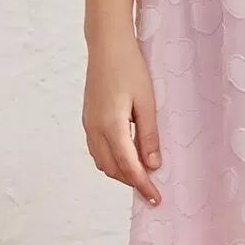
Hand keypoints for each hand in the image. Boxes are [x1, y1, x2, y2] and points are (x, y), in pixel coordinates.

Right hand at [83, 43, 162, 204]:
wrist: (106, 45)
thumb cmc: (130, 68)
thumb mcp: (147, 102)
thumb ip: (148, 136)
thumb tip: (152, 165)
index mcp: (111, 126)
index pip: (128, 166)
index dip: (142, 186)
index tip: (156, 199)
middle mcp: (95, 129)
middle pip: (112, 169)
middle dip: (131, 182)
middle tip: (152, 189)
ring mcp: (88, 124)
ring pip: (102, 161)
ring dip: (120, 172)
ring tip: (142, 175)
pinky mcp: (88, 119)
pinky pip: (97, 150)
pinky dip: (111, 160)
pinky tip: (126, 156)